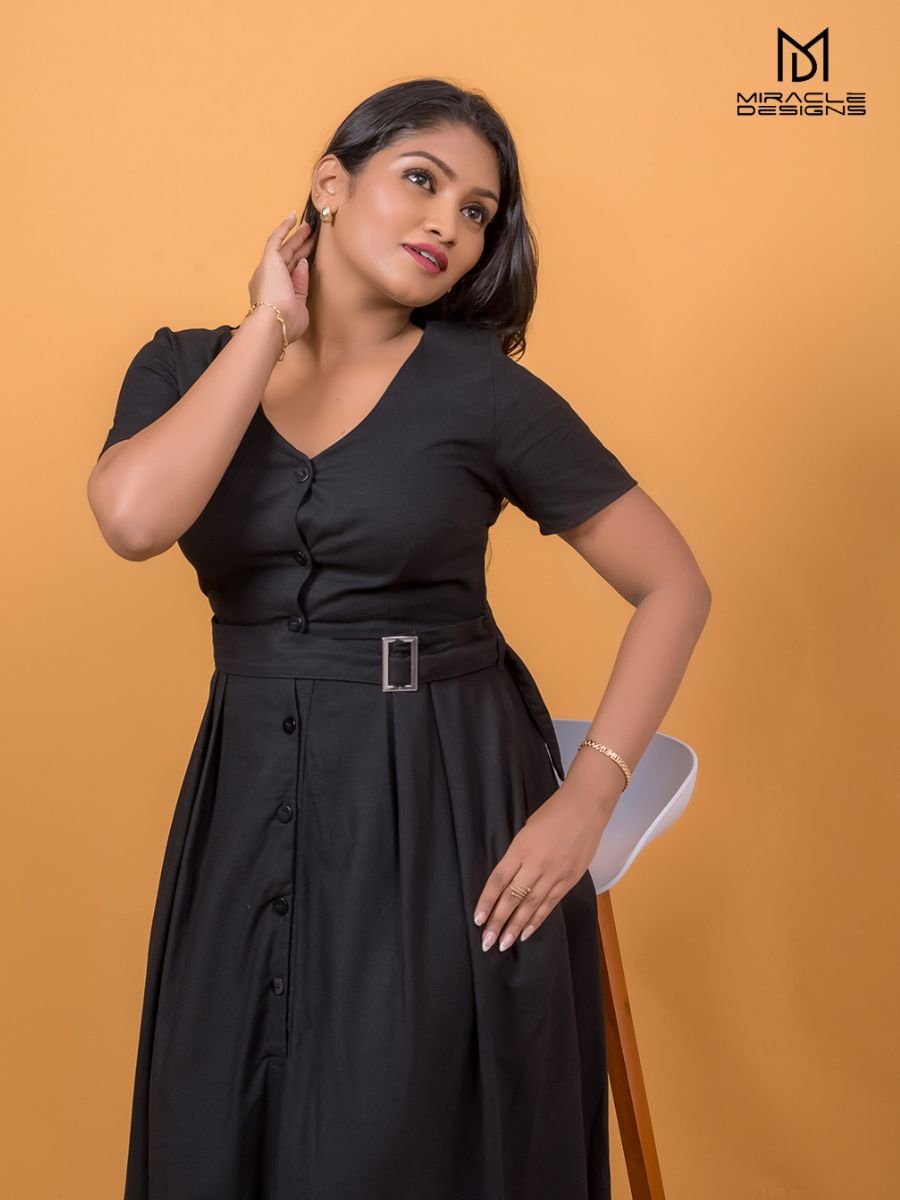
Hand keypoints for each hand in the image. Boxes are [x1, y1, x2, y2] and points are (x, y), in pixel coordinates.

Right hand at [246, 211, 318, 344]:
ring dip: (297, 237)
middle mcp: (269, 280)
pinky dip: (284, 228)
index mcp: (275, 294)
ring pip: (285, 248)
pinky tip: (293, 217)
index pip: (291, 276)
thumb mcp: (300, 307)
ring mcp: (268, 269)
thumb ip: (302, 287)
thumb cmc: (286, 323)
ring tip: (309, 227)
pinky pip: (276, 239)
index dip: (301, 266)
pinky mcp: (269, 260)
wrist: (273, 323)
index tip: (310, 258)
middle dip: (301, 248)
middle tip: (312, 237)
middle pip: (289, 259)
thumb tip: (303, 264)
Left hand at [472, 784, 614, 950]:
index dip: (487, 901)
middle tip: (486, 941)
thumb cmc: (553, 812)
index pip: (499, 880)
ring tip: (503, 944)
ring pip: (531, 906)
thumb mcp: (526, 829)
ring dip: (515, 927)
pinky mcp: (570, 880)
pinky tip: (526, 932)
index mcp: (521, 848)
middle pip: (513, 898)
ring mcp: (555, 874)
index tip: (478, 919)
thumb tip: (508, 880)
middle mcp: (536, 864)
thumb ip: (517, 855)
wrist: (587, 807)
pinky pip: (550, 904)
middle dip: (498, 921)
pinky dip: (537, 920)